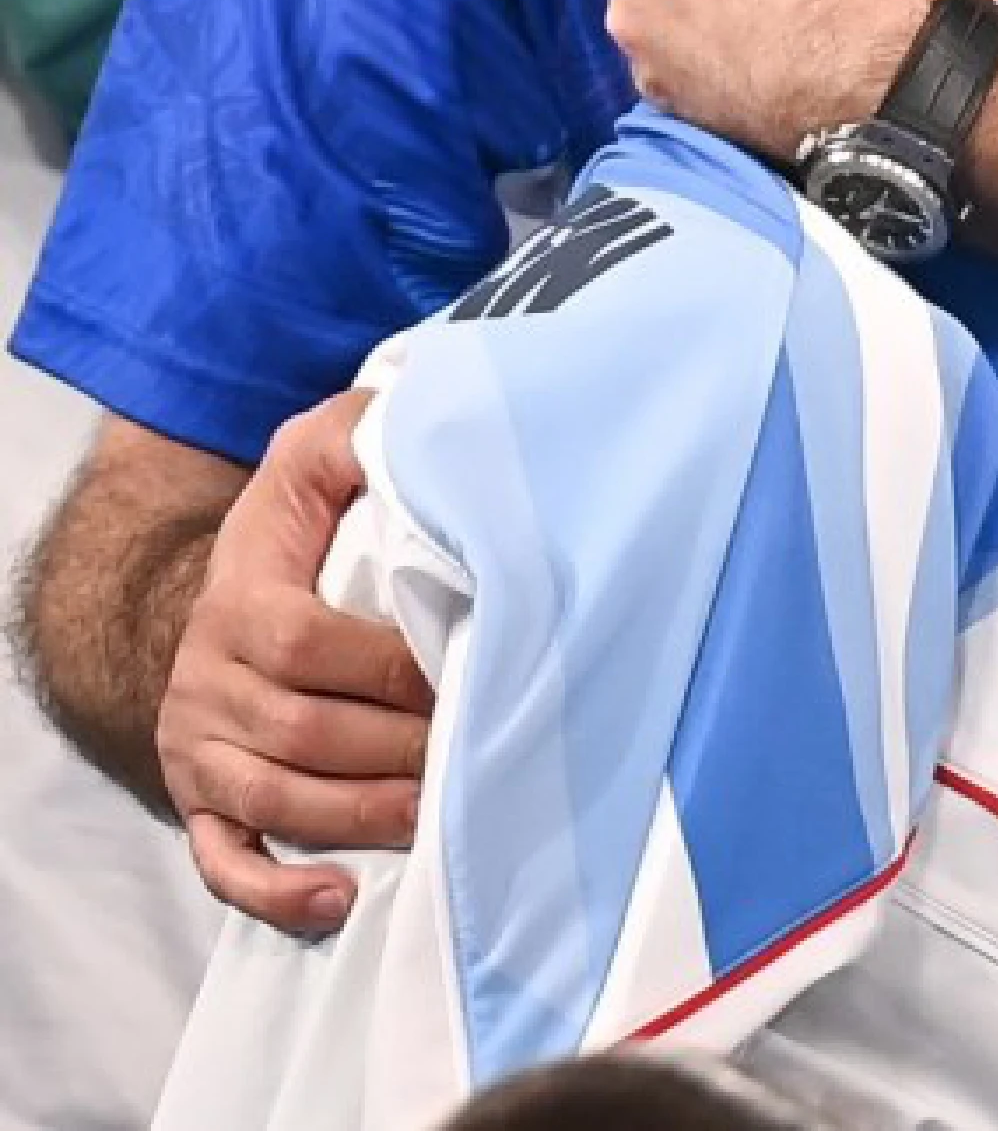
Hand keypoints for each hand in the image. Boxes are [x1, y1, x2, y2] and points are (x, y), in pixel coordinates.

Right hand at [158, 391, 434, 934]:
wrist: (223, 586)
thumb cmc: (296, 522)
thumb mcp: (316, 457)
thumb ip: (357, 437)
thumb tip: (408, 426)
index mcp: (240, 599)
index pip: (309, 643)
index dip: (387, 666)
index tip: (460, 669)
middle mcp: (206, 679)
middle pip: (302, 732)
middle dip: (394, 749)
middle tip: (472, 753)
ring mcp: (198, 748)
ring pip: (277, 800)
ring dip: (360, 817)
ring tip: (434, 820)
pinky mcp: (201, 801)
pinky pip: (226, 863)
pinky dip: (278, 892)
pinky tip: (340, 899)